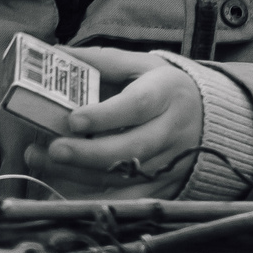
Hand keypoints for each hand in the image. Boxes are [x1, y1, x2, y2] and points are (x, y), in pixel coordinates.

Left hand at [33, 49, 201, 196]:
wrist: (207, 119)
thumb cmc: (163, 88)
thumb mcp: (141, 65)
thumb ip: (101, 61)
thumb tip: (55, 52)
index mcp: (166, 93)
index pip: (138, 106)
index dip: (105, 116)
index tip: (73, 119)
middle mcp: (172, 130)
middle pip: (131, 148)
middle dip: (89, 153)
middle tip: (54, 149)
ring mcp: (170, 163)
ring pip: (126, 178)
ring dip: (82, 176)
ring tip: (45, 163)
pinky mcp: (163, 187)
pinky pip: (128, 200)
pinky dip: (95, 199)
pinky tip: (64, 188)